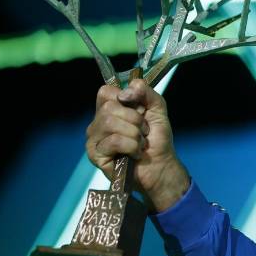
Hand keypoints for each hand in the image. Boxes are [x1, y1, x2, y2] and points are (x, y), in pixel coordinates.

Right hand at [85, 78, 189, 212]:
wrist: (161, 164)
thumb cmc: (157, 138)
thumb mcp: (157, 108)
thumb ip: (145, 92)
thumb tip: (126, 91)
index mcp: (110, 109)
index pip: (105, 92)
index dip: (126, 98)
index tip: (140, 110)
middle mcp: (98, 122)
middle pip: (109, 107)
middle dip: (135, 119)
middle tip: (143, 131)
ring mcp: (94, 139)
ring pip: (109, 122)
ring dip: (134, 133)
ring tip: (140, 142)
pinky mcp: (95, 154)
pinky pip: (113, 141)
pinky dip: (131, 146)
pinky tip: (135, 153)